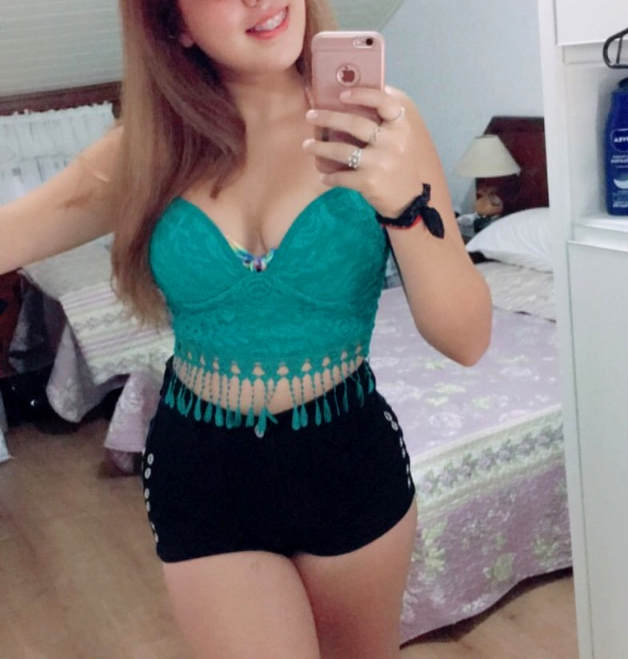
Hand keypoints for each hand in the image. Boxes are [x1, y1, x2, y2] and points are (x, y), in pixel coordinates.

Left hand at [302, 85, 421, 217]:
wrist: (407, 199)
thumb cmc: (397, 163)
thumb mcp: (399, 138)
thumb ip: (383, 120)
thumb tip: (353, 95)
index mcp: (400, 126)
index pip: (384, 102)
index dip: (362, 95)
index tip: (341, 95)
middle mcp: (393, 142)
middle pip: (355, 123)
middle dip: (327, 118)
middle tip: (310, 115)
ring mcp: (381, 163)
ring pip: (342, 150)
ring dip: (320, 147)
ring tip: (307, 145)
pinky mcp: (370, 182)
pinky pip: (341, 176)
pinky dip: (329, 177)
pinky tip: (323, 176)